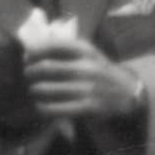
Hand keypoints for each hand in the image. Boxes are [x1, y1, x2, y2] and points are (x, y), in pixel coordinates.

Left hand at [20, 25, 145, 122]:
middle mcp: (86, 67)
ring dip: (34, 90)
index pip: (51, 45)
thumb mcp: (88, 53)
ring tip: (32, 90)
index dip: (34, 52)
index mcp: (85, 50)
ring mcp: (87, 88)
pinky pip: (56, 108)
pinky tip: (40, 106)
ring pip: (47, 88)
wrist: (128, 92)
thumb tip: (29, 49)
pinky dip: (43, 107)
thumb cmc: (99, 70)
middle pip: (46, 68)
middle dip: (30, 72)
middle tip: (26, 75)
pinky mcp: (88, 107)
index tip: (26, 57)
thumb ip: (63, 49)